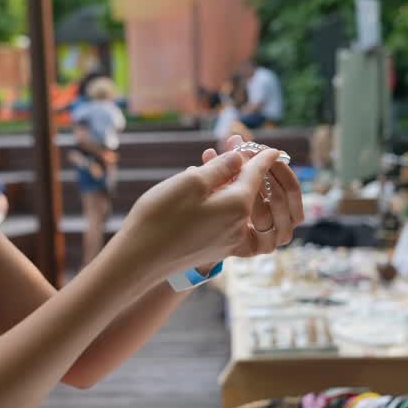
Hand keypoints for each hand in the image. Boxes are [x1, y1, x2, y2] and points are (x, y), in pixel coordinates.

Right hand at [121, 143, 303, 281]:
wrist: (138, 260)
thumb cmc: (161, 217)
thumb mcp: (190, 182)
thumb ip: (220, 168)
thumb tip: (239, 158)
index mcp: (238, 206)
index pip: (256, 173)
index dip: (261, 157)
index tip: (270, 148)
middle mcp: (239, 226)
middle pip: (247, 189)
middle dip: (242, 167)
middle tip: (232, 147)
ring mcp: (227, 241)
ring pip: (235, 204)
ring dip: (228, 185)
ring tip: (211, 166)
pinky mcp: (213, 249)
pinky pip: (224, 220)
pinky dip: (219, 203)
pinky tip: (203, 192)